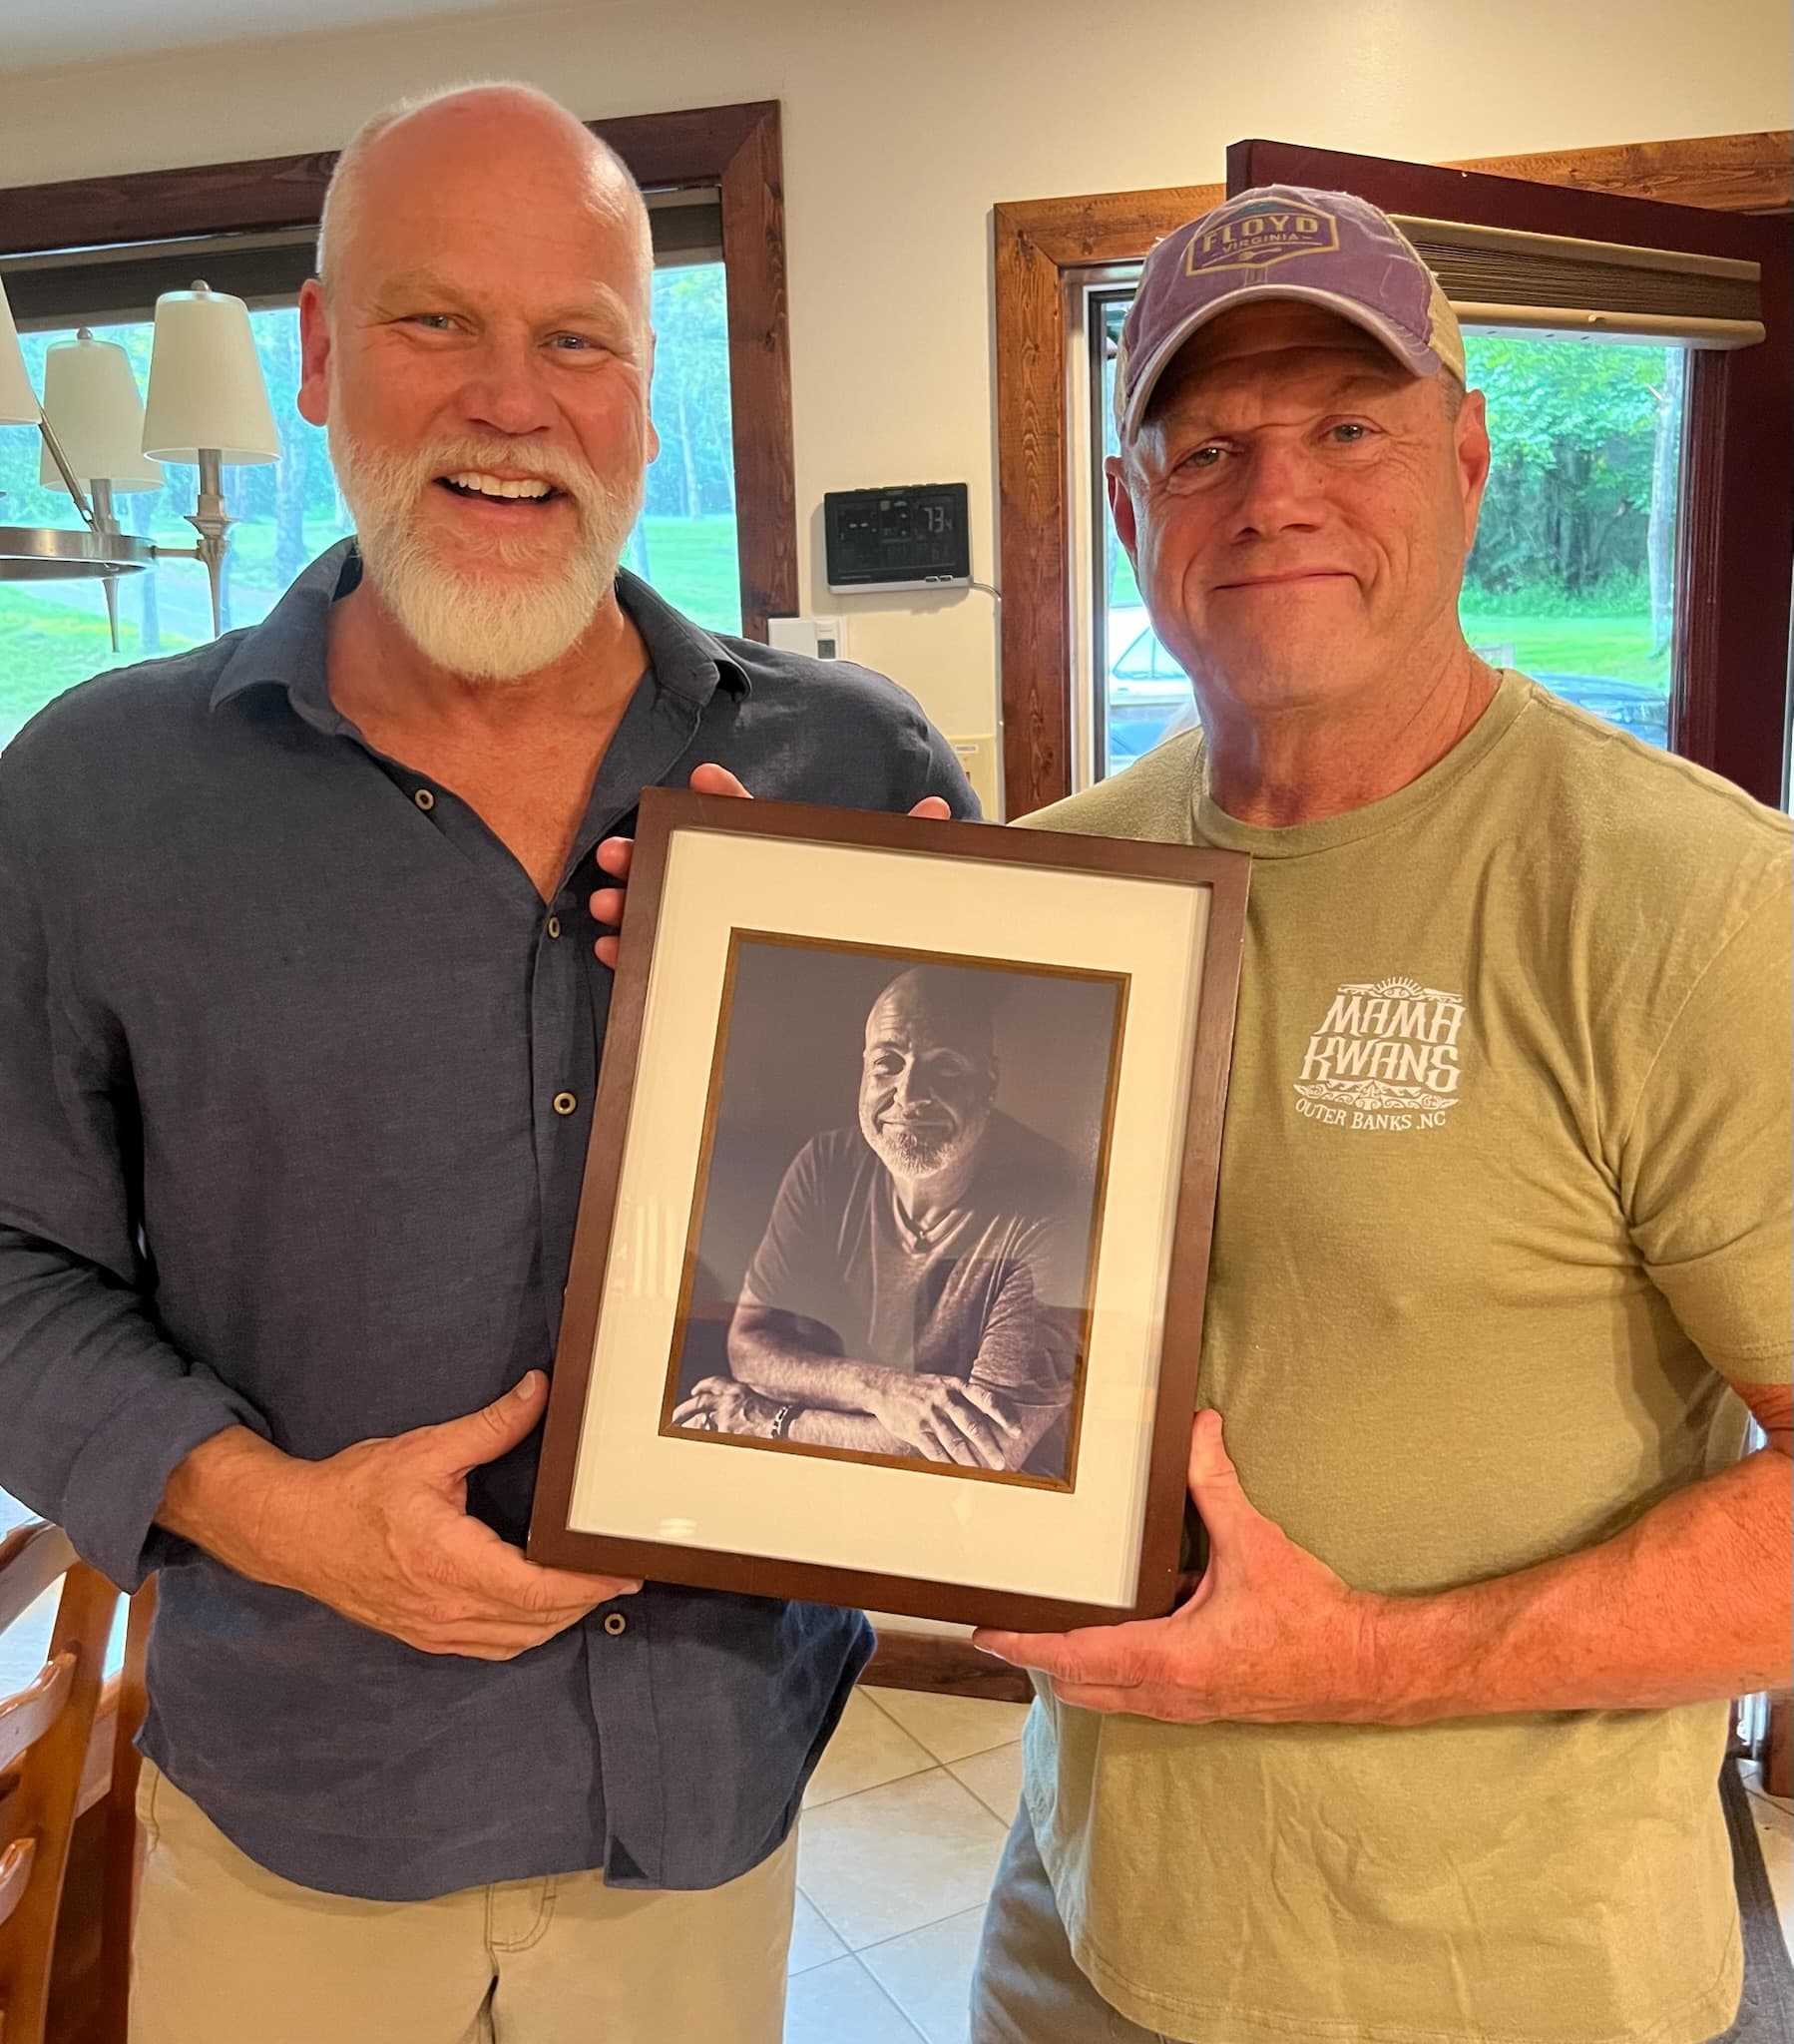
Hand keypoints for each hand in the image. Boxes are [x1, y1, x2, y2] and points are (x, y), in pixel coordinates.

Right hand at [176, 1374, 640, 1661]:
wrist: (294, 1532)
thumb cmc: (355, 1492)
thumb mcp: (426, 1449)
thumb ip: (490, 1426)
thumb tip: (539, 1392)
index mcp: (449, 1561)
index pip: (537, 1588)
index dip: (587, 1585)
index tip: (625, 1572)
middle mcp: (445, 1606)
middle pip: (537, 1619)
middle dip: (586, 1600)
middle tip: (624, 1573)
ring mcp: (435, 1629)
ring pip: (517, 1640)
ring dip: (559, 1619)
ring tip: (593, 1588)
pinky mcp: (425, 1634)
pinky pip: (491, 1647)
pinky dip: (526, 1632)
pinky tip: (544, 1609)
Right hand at [590, 764, 953, 966]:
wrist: (859, 996)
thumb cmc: (855, 923)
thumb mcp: (880, 887)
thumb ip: (905, 850)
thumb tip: (940, 811)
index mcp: (773, 861)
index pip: (745, 821)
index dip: (725, 800)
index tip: (703, 781)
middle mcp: (735, 886)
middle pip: (684, 863)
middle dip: (648, 854)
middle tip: (618, 854)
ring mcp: (711, 924)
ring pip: (662, 905)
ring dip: (631, 900)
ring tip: (607, 902)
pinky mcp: (698, 966)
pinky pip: (658, 955)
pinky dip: (631, 952)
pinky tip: (613, 950)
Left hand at [672, 1376, 786, 1437]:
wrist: (786, 1423)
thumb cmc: (780, 1415)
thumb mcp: (761, 1403)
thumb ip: (745, 1405)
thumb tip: (738, 1414)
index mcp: (739, 1390)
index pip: (715, 1384)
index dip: (703, 1387)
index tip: (695, 1391)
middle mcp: (729, 1400)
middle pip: (700, 1402)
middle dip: (684, 1409)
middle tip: (673, 1417)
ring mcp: (726, 1415)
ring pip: (702, 1421)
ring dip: (690, 1426)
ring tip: (679, 1431)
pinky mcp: (727, 1429)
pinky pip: (714, 1435)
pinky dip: (709, 1438)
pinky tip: (701, 1442)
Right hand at [859, 1372, 1022, 1470]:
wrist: (883, 1387)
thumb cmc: (919, 1388)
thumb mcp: (943, 1384)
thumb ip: (964, 1398)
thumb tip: (991, 1418)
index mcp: (954, 1386)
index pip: (984, 1399)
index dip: (1003, 1416)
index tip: (1018, 1431)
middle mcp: (943, 1398)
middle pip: (971, 1424)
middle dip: (989, 1446)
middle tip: (1002, 1462)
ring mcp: (928, 1414)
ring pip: (954, 1442)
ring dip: (970, 1461)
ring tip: (983, 1473)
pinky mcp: (915, 1429)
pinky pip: (934, 1451)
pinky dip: (947, 1465)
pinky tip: (957, 1474)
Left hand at [973, 1411, 1378, 1720]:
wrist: (1364, 1668)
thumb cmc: (1312, 1618)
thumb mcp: (1253, 1542)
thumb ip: (1214, 1483)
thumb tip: (1197, 1428)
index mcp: (1170, 1658)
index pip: (1074, 1655)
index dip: (1024, 1644)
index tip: (985, 1633)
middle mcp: (1169, 1692)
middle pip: (1079, 1685)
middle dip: (1040, 1658)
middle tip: (1007, 1626)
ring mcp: (1187, 1706)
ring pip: (1109, 1694)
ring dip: (1078, 1667)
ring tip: (1052, 1627)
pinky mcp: (1205, 1705)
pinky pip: (1141, 1693)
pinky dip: (1117, 1670)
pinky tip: (1129, 1630)